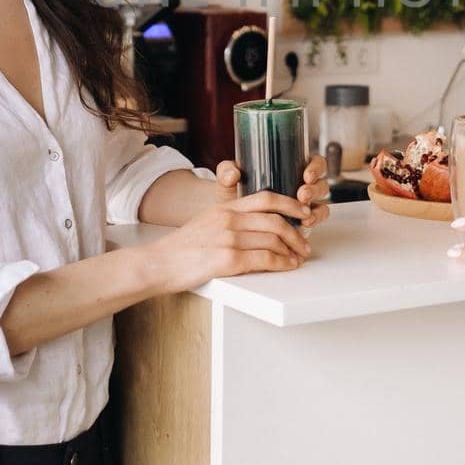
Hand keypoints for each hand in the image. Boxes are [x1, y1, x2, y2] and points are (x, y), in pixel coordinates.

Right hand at [152, 187, 313, 291]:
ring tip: (298, 257)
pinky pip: (264, 259)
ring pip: (273, 240)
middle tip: (305, 243)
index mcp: (225, 208)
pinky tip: (287, 266)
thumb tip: (258, 225)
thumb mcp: (206, 221)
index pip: (266, 198)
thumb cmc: (182, 248)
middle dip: (296, 233)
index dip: (290, 204)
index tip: (303, 212)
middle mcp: (229, 219)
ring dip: (292, 250)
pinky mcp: (227, 260)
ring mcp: (229, 239)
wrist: (159, 263)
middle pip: (275, 221)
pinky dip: (281, 263)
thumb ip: (230, 219)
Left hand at [208, 156, 332, 231]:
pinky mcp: (301, 224)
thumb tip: (233, 172)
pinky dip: (313, 223)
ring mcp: (303, 207)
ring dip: (317, 209)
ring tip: (305, 216)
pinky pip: (315, 222)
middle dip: (315, 189)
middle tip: (302, 194)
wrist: (230, 225)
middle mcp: (301, 187)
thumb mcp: (228, 183)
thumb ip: (226, 172)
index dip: (316, 167)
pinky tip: (304, 226)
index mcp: (290, 169)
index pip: (314, 163)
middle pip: (321, 184)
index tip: (306, 174)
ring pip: (322, 204)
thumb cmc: (233, 198)